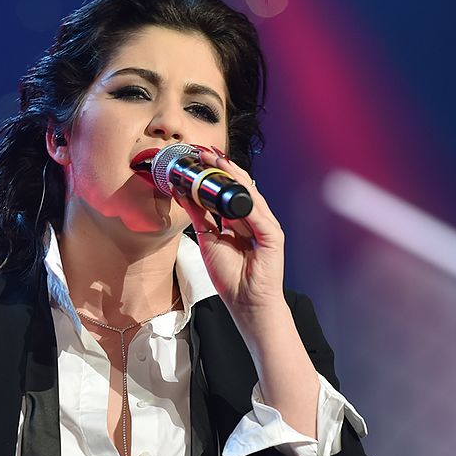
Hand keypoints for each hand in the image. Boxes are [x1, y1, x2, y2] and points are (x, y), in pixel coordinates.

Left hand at [173, 146, 286, 318]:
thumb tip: (183, 193)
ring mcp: (265, 225)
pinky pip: (258, 214)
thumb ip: (198, 216)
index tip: (198, 158)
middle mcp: (253, 219)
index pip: (227, 189)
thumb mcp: (207, 240)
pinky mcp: (273, 235)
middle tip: (205, 152)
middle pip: (239, 186)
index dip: (214, 173)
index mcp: (239, 219)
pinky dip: (245, 202)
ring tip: (217, 163)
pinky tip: (233, 191)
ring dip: (233, 177)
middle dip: (222, 168)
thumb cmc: (231, 277)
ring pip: (249, 194)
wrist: (246, 302)